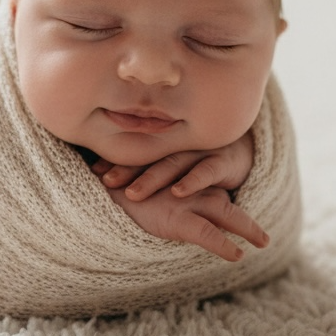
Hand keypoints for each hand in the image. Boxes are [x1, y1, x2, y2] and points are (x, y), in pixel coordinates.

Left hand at [92, 132, 253, 201]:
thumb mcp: (172, 158)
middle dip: (128, 170)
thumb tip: (97, 170)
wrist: (240, 150)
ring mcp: (201, 151)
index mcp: (167, 141)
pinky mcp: (222, 162)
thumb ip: (144, 163)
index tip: (95, 172)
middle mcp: (182, 143)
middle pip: (151, 155)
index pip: (137, 150)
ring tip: (134, 194)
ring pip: (174, 163)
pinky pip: (207, 171)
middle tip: (107, 182)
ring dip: (154, 178)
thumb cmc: (198, 157)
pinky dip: (193, 181)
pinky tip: (178, 192)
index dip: (117, 161)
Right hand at [106, 182, 267, 262]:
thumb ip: (166, 200)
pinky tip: (237, 254)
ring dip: (248, 229)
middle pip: (228, 205)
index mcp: (185, 182)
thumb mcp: (149, 192)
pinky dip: (223, 244)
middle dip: (248, 223)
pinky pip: (208, 233)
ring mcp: (186, 202)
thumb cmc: (124, 191)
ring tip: (263, 243)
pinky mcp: (177, 217)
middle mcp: (190, 188)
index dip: (231, 213)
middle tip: (264, 239)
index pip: (215, 196)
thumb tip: (177, 219)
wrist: (103, 190)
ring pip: (227, 214)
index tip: (246, 229)